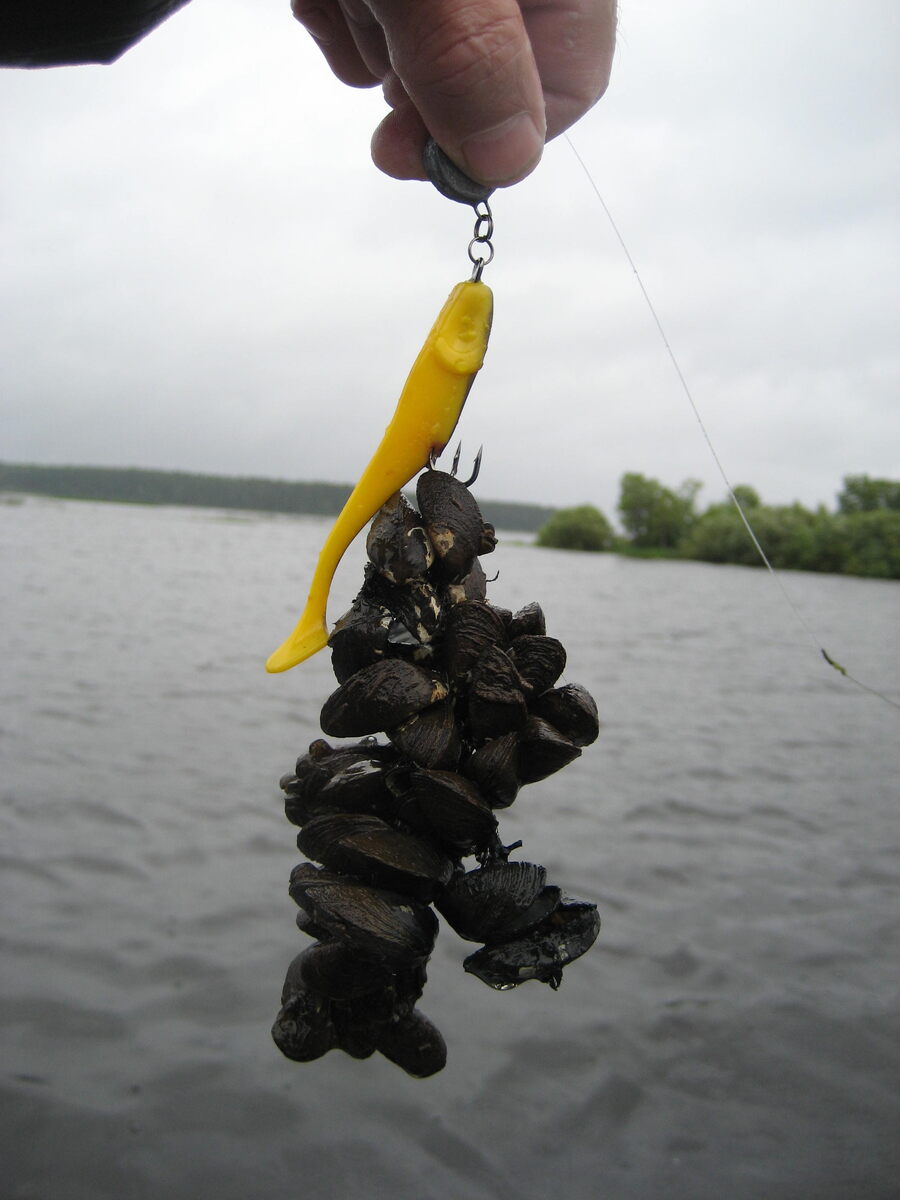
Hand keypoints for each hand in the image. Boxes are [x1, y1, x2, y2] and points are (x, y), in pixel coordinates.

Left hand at [291, 0, 616, 185]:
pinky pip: (371, 18)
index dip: (496, 131)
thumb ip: (468, 55)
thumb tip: (506, 160)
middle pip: (487, 75)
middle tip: (379, 41)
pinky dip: (338, 8)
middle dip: (416, 79)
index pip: (571, 83)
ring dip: (370, 36)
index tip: (423, 148)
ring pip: (417, 51)